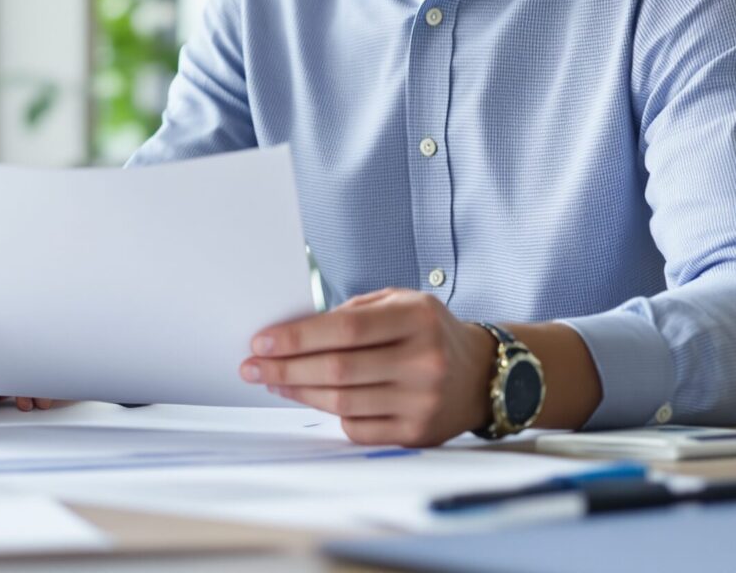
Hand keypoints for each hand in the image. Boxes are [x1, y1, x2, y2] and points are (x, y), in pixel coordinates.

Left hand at [239, 288, 494, 446]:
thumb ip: (352, 311)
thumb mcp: (401, 302)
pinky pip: (357, 428)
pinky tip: (310, 398)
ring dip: (298, 392)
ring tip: (272, 382)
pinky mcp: (417, 434)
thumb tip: (292, 333)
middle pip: (338, 369)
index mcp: (418, 319)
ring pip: (342, 401)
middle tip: (252, 367)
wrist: (482, 374)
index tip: (261, 341)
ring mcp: (423, 401)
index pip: (346, 329)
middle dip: (285, 368)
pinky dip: (329, 413)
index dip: (298, 337)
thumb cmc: (429, 333)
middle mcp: (424, 361)